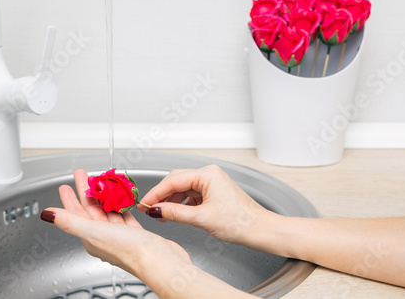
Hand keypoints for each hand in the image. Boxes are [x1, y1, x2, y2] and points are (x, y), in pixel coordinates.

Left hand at [42, 169, 259, 298]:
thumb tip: (47, 215)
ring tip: (101, 181)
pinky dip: (121, 204)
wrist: (159, 260)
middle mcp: (104, 238)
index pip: (75, 215)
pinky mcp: (136, 234)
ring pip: (108, 211)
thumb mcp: (94, 232)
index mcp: (91, 238)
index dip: (69, 199)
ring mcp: (120, 236)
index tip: (66, 185)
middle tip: (82, 175)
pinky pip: (124, 215)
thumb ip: (69, 221)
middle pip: (91, 210)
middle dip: (86, 192)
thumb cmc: (130, 251)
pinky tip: (121, 197)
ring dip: (103, 196)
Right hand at [137, 165, 276, 247]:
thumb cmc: (240, 222)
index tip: (143, 203)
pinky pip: (191, 195)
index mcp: (208, 174)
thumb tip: (155, 209)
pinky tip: (174, 214)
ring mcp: (212, 183)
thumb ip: (175, 213)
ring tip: (159, 214)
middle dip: (161, 195)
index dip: (156, 192)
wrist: (260, 230)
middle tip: (148, 208)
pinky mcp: (213, 193)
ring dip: (170, 201)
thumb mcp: (202, 218)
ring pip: (183, 188)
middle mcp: (209, 175)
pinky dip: (181, 204)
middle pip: (177, 181)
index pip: (173, 180)